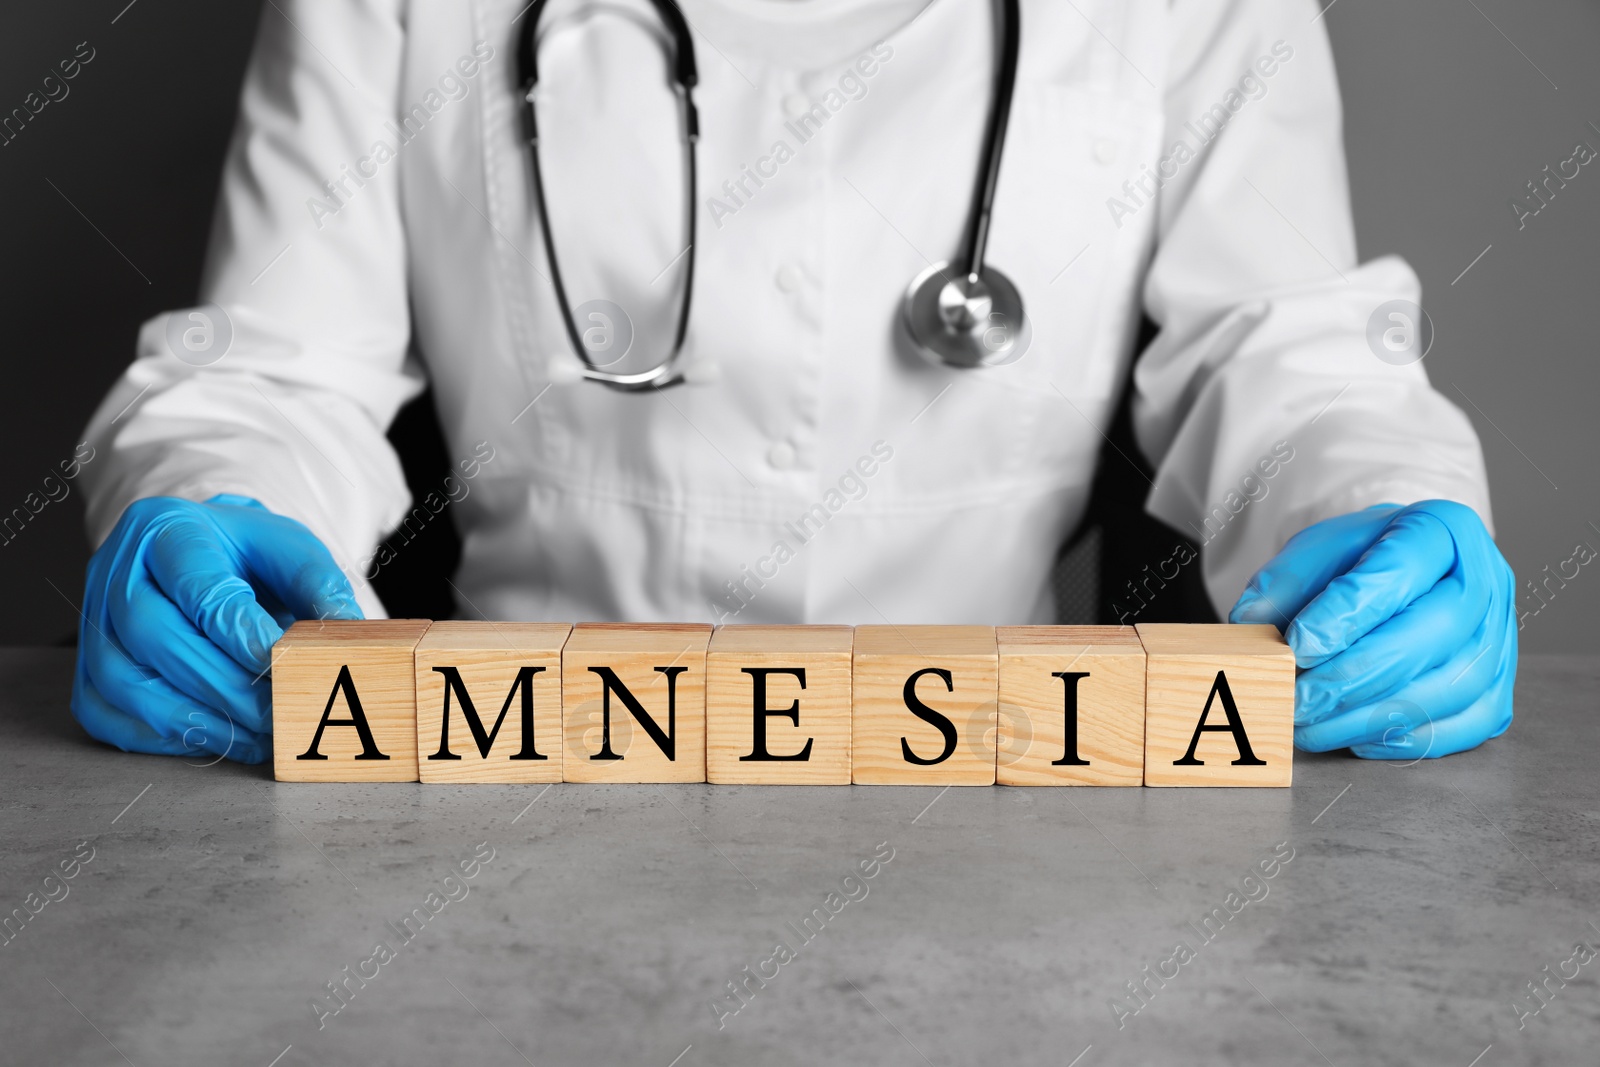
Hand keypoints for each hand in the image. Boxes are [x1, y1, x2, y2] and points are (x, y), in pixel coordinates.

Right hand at [71, 494, 361, 763]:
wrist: (203, 555)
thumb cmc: (247, 555)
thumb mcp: (291, 551)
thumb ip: (320, 588)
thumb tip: (348, 636)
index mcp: (167, 529)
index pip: (199, 586)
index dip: (241, 634)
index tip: (283, 667)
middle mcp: (116, 572)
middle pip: (154, 635)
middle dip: (220, 685)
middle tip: (274, 715)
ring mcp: (95, 621)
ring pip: (122, 680)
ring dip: (191, 720)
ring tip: (253, 739)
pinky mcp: (87, 666)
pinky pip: (105, 712)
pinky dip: (159, 737)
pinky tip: (215, 741)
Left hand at [1230, 500, 1514, 759]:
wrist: (1400, 573)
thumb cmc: (1356, 562)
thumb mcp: (1310, 555)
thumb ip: (1280, 586)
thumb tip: (1250, 626)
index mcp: (1442, 529)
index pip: (1401, 570)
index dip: (1349, 613)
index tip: (1299, 646)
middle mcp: (1487, 580)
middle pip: (1436, 631)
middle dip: (1359, 675)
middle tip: (1299, 701)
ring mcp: (1501, 636)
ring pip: (1454, 685)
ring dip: (1376, 716)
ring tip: (1313, 728)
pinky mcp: (1499, 685)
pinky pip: (1470, 724)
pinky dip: (1412, 739)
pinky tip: (1357, 740)